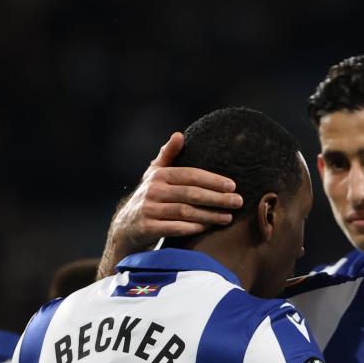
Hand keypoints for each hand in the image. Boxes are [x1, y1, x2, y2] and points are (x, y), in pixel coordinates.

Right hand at [110, 133, 241, 253]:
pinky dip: (193, 228)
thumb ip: (168, 155)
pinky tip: (209, 228)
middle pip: (191, 194)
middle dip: (217, 198)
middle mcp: (153, 190)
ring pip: (185, 212)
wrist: (126, 227)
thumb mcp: (155, 174)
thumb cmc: (149, 197)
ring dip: (210, 215)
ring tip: (229, 217)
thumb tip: (179, 134)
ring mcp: (149, 209)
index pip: (190, 175)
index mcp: (159, 175)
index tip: (232, 185)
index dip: (212, 180)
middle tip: (238, 202)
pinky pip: (175, 228)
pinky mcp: (147, 228)